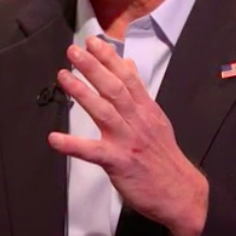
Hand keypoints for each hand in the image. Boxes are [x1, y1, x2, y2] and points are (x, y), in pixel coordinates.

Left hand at [48, 36, 207, 235]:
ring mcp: (128, 141)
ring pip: (104, 112)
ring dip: (82, 93)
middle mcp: (137, 121)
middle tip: (74, 51)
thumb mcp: (156, 119)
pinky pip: (93, 152)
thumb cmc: (164, 157)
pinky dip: (73, 145)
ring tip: (63, 78)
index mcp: (146, 110)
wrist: (180, 193)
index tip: (93, 42)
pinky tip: (55, 138)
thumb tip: (128, 65)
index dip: (109, 58)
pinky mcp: (119, 162)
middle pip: (114, 89)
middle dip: (93, 68)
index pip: (127, 78)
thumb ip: (139, 92)